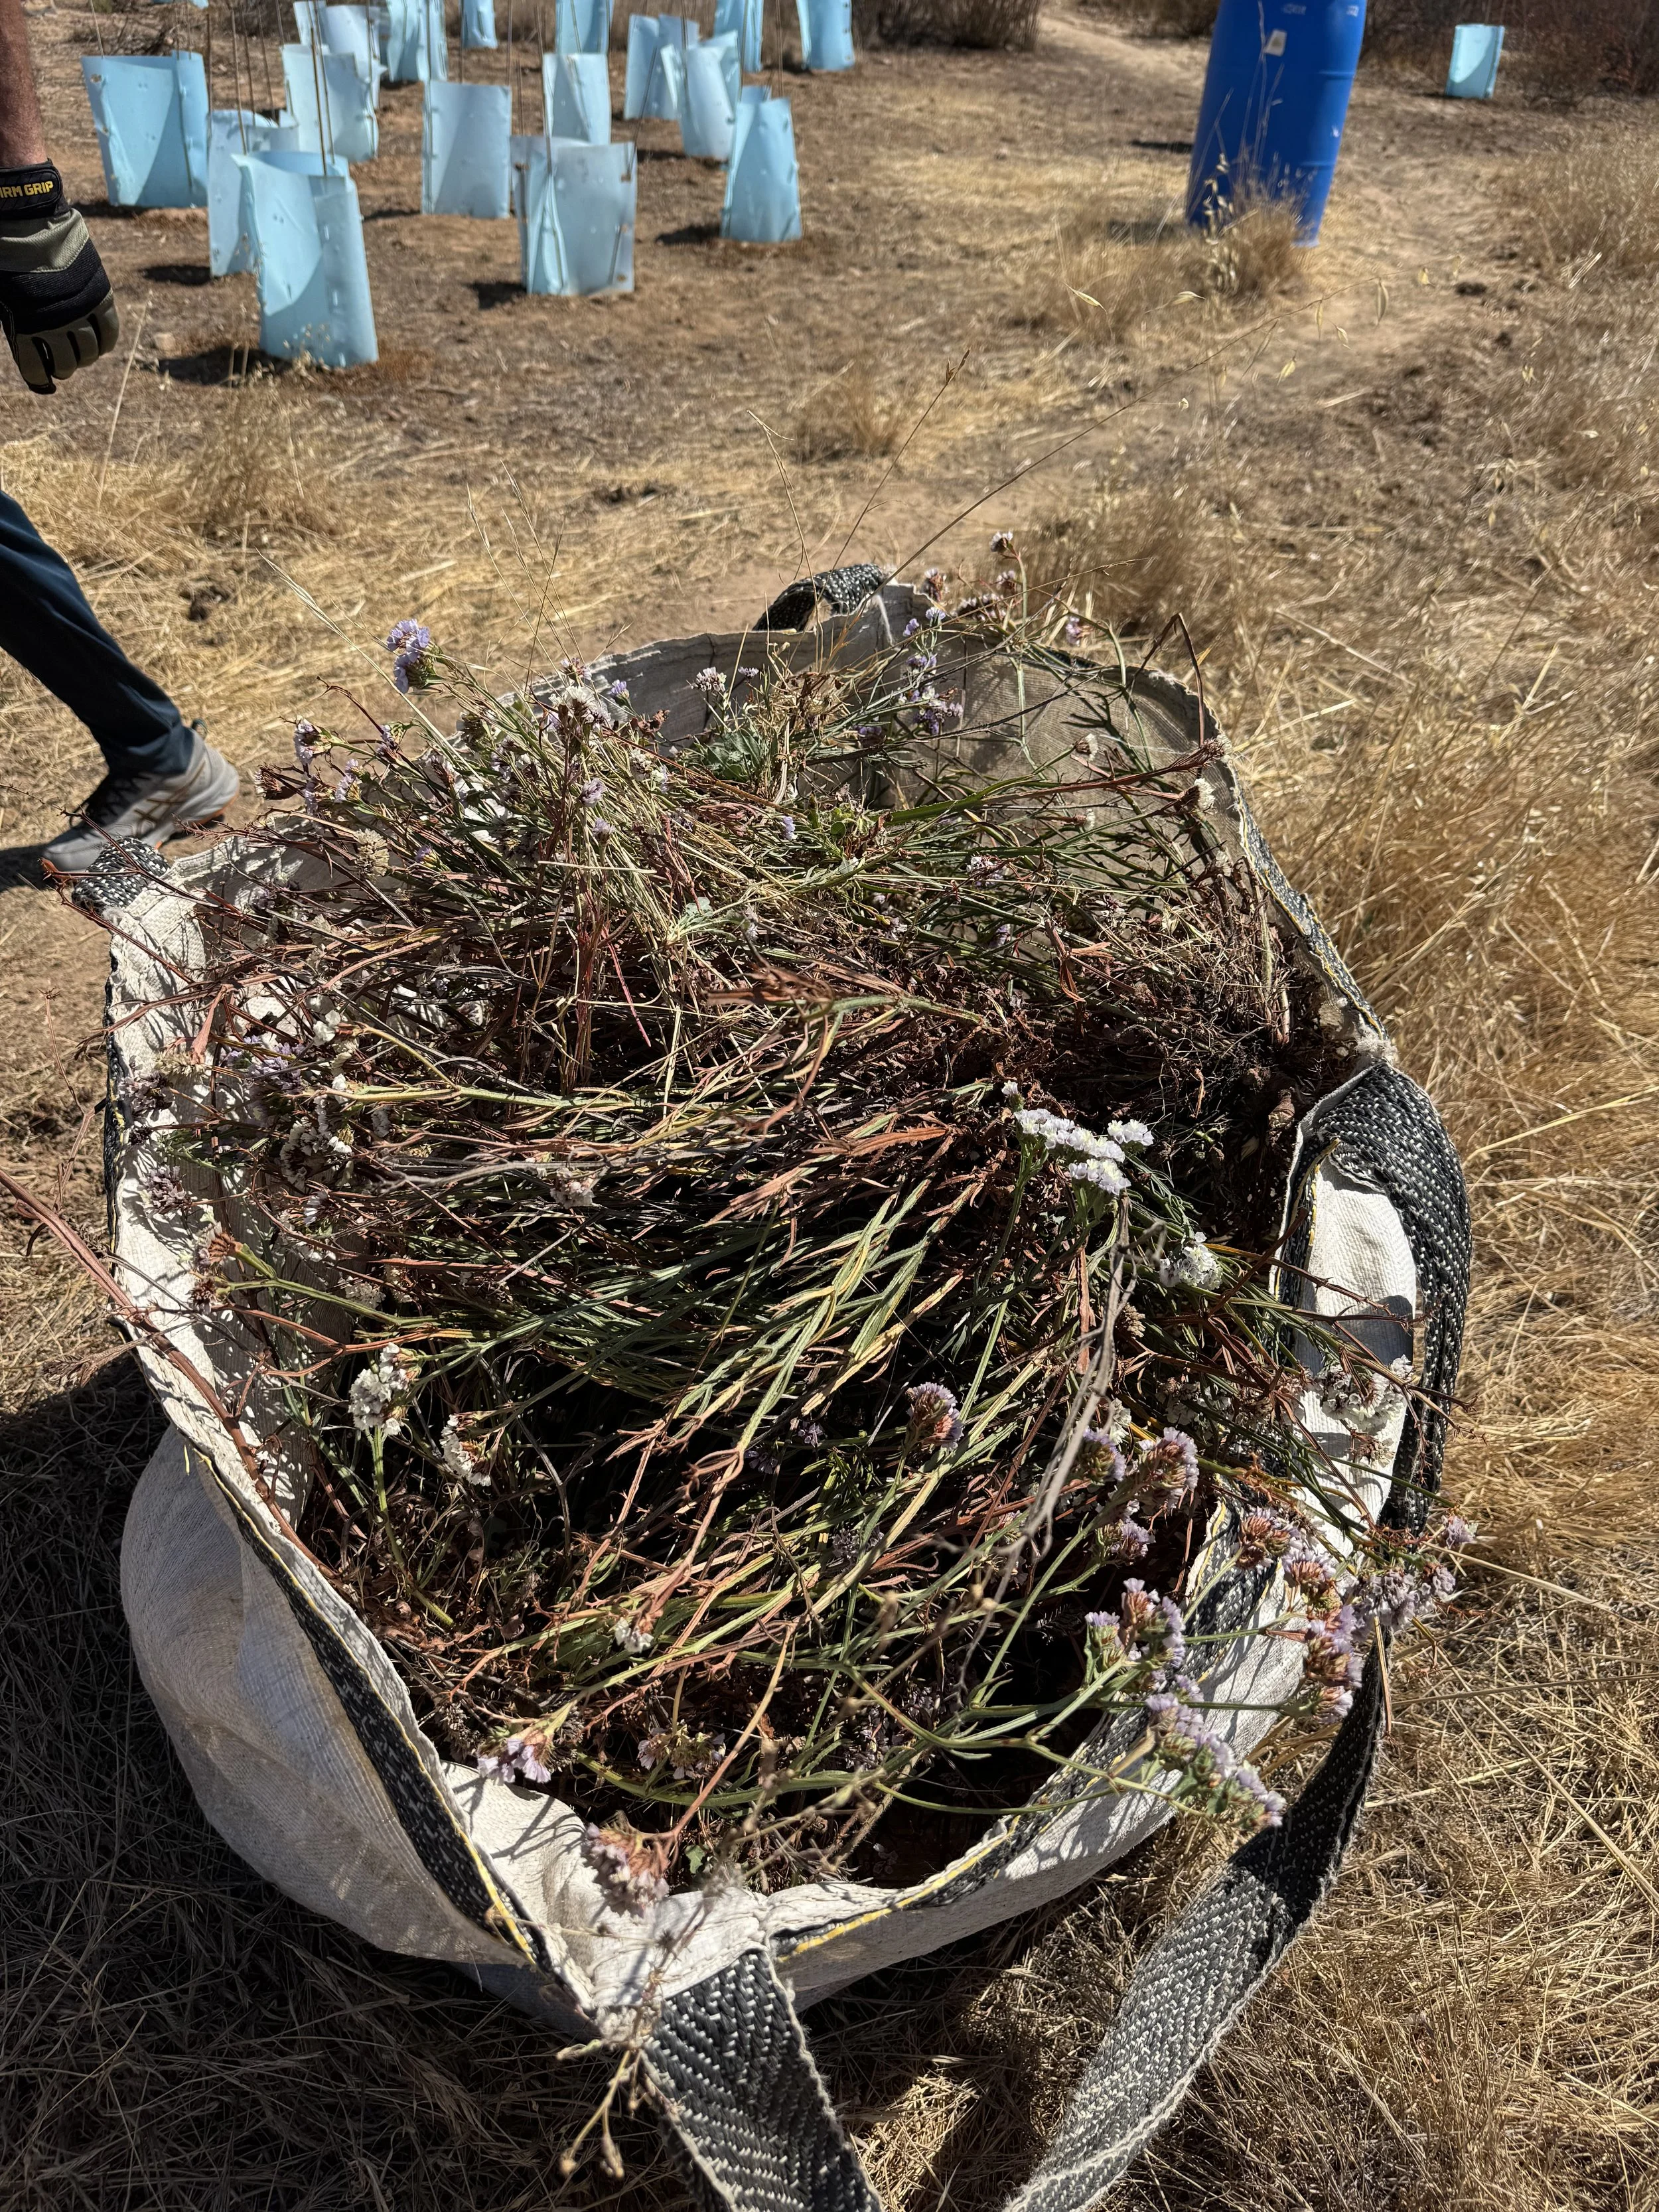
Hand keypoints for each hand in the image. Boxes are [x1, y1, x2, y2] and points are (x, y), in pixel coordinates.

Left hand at [0, 163, 118, 393]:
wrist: (27, 218)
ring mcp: (80, 310)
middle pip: (67, 363)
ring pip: (90, 352)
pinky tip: (100, 344)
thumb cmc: (7, 256)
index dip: (39, 377)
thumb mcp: (5, 296)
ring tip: (81, 353)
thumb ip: (17, 323)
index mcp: (26, 326)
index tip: (42, 377)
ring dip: (85, 357)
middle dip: (63, 367)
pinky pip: (109, 332)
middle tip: (62, 364)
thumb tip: (30, 351)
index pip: (36, 368)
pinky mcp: (99, 296)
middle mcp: (55, 323)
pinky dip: (105, 342)